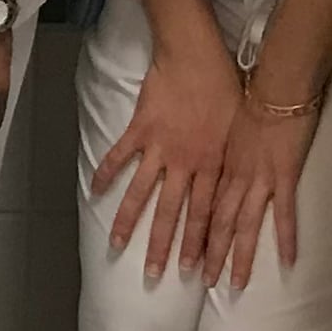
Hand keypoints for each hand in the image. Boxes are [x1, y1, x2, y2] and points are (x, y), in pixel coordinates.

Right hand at [87, 26, 237, 280]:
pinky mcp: (139, 129)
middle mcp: (184, 163)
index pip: (205, 215)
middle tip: (153, 275)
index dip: (199, 245)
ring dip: (128, 221)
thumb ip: (230, 162)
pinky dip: (106, 171)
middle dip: (162, 247)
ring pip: (141, 192)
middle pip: (171, 213)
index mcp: (211, 165)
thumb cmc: (225, 88)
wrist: (196, 55)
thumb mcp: (237, 130)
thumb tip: (232, 190)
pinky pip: (119, 156)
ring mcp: (158, 147)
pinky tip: (94, 189)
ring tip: (116, 244)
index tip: (194, 272)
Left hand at [203, 84, 318, 294]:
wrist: (272, 82)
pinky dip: (286, 238)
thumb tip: (201, 153)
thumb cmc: (241, 93)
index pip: (197, 207)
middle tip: (196, 281)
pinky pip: (284, 213)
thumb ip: (210, 143)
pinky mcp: (283, 175)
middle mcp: (229, 176)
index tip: (180, 256)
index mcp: (212, 163)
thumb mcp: (216, 120)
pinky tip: (288, 262)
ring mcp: (257, 178)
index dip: (189, 233)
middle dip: (204, 253)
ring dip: (236, 255)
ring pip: (242, 224)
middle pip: (214, 222)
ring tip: (233, 285)